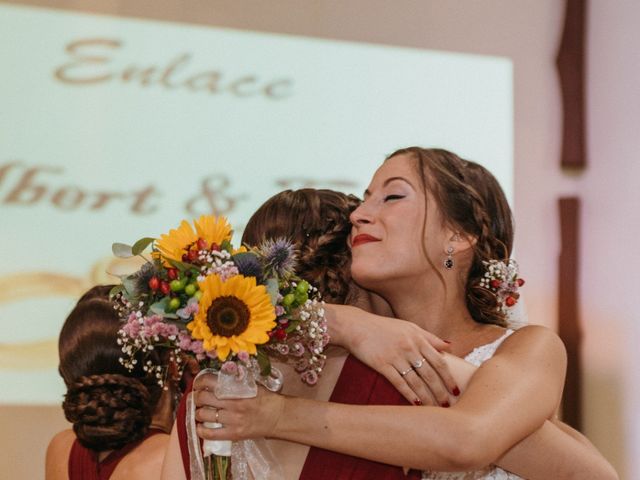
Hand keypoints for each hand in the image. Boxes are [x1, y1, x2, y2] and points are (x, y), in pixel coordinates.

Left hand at [193, 373, 284, 440]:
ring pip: (204, 415)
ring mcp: (233, 420)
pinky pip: (210, 434)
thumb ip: (234, 382)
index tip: (198, 384)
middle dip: (196, 397)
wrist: (278, 416)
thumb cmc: (265, 399)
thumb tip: (215, 379)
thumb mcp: (251, 385)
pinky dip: (201, 430)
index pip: (210, 382)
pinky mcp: (234, 434)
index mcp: (237, 389)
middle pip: (203, 398)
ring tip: (201, 412)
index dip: (199, 382)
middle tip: (197, 398)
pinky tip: (200, 427)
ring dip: (198, 413)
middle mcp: (233, 403)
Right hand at [326, 304, 458, 406]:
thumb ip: (429, 337)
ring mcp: (395, 356)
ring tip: (435, 408)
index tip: (456, 390)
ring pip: (416, 381)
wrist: (357, 326)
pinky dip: (409, 394)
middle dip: (441, 391)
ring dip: (427, 396)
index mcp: (418, 338)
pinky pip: (399, 382)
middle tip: (448, 405)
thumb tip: (449, 346)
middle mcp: (409, 347)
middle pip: (430, 373)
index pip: (439, 361)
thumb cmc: (384, 327)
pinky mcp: (382, 364)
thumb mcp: (409, 327)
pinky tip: (416, 404)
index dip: (449, 377)